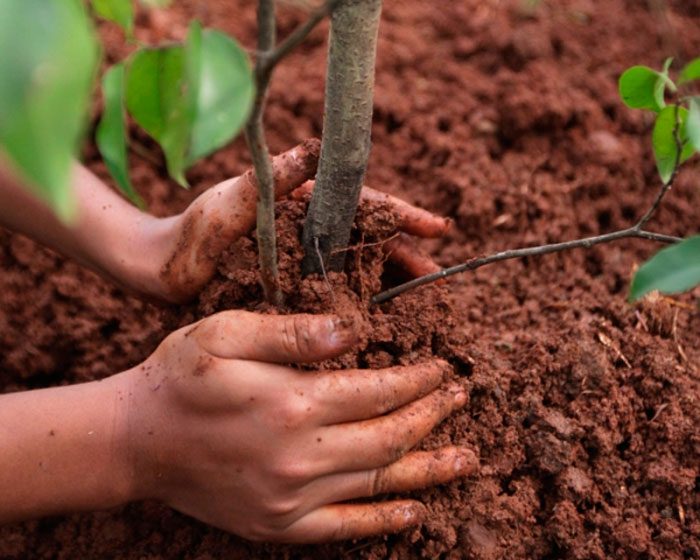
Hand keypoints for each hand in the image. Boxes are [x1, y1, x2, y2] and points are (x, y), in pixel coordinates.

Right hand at [121, 311, 476, 542]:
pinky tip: (417, 511)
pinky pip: (345, 528)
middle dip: (433, 416)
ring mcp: (291, 498)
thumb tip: (354, 330)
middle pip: (389, 437)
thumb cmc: (181, 377)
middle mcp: (299, 456)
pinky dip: (385, 520)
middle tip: (462, 399)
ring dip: (428, 468)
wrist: (136, 441)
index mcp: (291, 402)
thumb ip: (293, 332)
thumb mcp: (227, 334)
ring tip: (467, 458)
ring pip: (378, 482)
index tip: (442, 368)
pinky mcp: (279, 524)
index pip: (378, 390)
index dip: (418, 379)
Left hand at [153, 140, 450, 302]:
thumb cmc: (190, 233)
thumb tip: (316, 148)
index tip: (436, 229)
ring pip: (356, 265)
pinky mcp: (293, 286)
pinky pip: (335, 291)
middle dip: (404, 252)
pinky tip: (378, 318)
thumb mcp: (230, 202)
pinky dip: (359, 300)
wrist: (160, 272)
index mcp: (302, 201)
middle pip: (367, 236)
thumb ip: (273, 178)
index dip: (401, 215)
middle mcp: (308, 228)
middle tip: (435, 273)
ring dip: (387, 278)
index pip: (362, 203)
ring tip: (418, 299)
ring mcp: (302, 258)